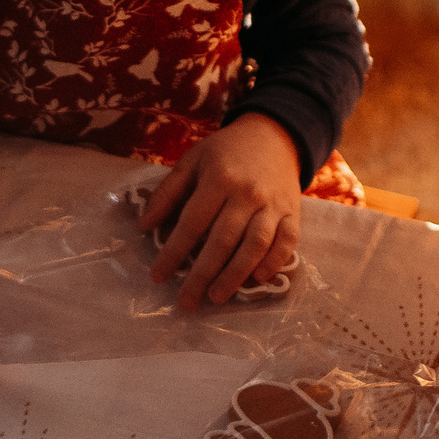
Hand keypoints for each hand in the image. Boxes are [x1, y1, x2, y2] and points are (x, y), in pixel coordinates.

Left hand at [143, 115, 303, 309]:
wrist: (273, 137)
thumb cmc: (226, 153)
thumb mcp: (192, 161)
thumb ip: (168, 192)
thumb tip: (144, 226)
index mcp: (219, 178)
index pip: (192, 223)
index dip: (174, 252)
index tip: (158, 276)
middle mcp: (247, 193)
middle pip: (223, 240)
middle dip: (202, 275)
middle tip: (186, 301)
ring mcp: (273, 205)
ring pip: (255, 245)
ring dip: (235, 275)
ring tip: (216, 296)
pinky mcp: (293, 214)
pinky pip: (286, 242)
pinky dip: (274, 262)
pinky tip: (258, 279)